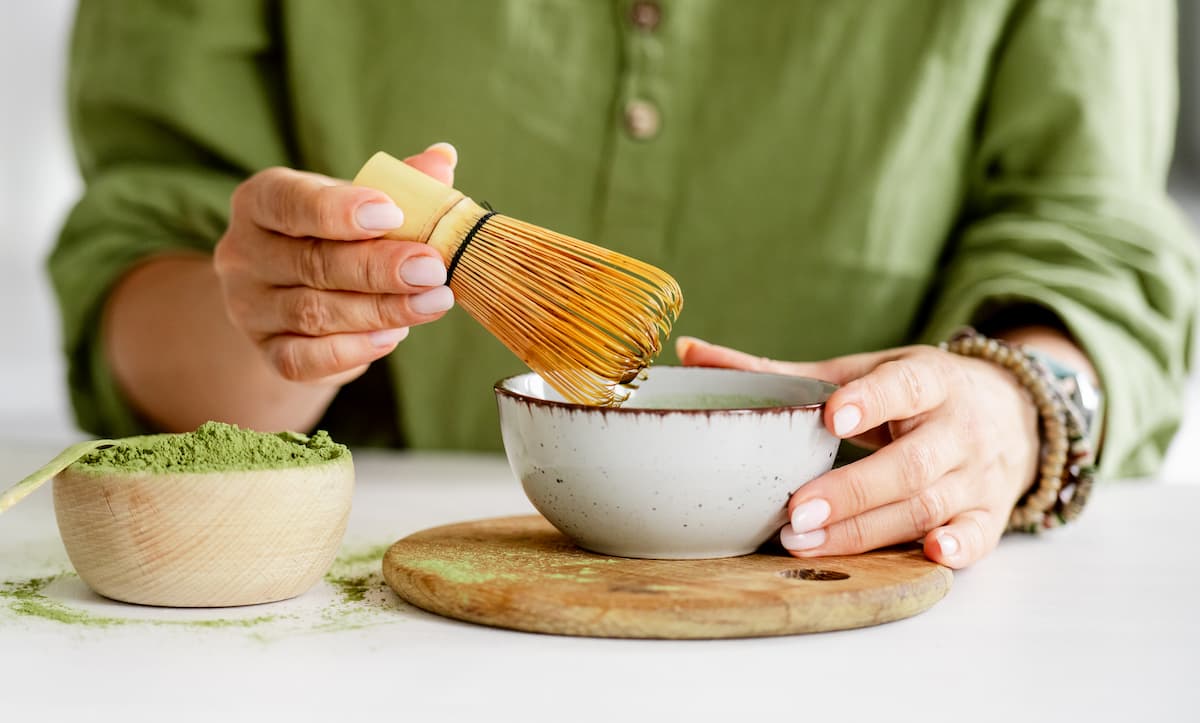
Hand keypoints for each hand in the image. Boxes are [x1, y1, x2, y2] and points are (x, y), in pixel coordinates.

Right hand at [213, 143, 458, 385]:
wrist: (295, 295)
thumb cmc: (335, 236)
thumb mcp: (360, 201)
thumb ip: (401, 183)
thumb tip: (444, 157)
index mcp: (261, 200)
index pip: (290, 202)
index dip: (339, 210)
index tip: (393, 214)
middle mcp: (243, 252)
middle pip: (311, 262)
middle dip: (379, 268)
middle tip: (432, 269)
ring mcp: (249, 307)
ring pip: (313, 313)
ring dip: (380, 310)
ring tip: (432, 303)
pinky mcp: (265, 351)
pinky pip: (304, 360)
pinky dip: (352, 350)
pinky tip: (393, 337)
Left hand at [677, 336, 1040, 568]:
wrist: (1012, 410)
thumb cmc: (913, 392)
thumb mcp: (860, 370)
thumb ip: (779, 371)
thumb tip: (689, 352)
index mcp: (927, 380)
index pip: (904, 386)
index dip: (872, 401)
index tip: (833, 417)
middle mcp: (958, 427)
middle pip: (910, 464)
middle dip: (853, 490)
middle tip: (796, 511)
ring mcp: (978, 473)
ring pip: (928, 505)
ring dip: (869, 529)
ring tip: (807, 542)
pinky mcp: (990, 511)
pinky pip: (980, 535)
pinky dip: (959, 547)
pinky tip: (930, 554)